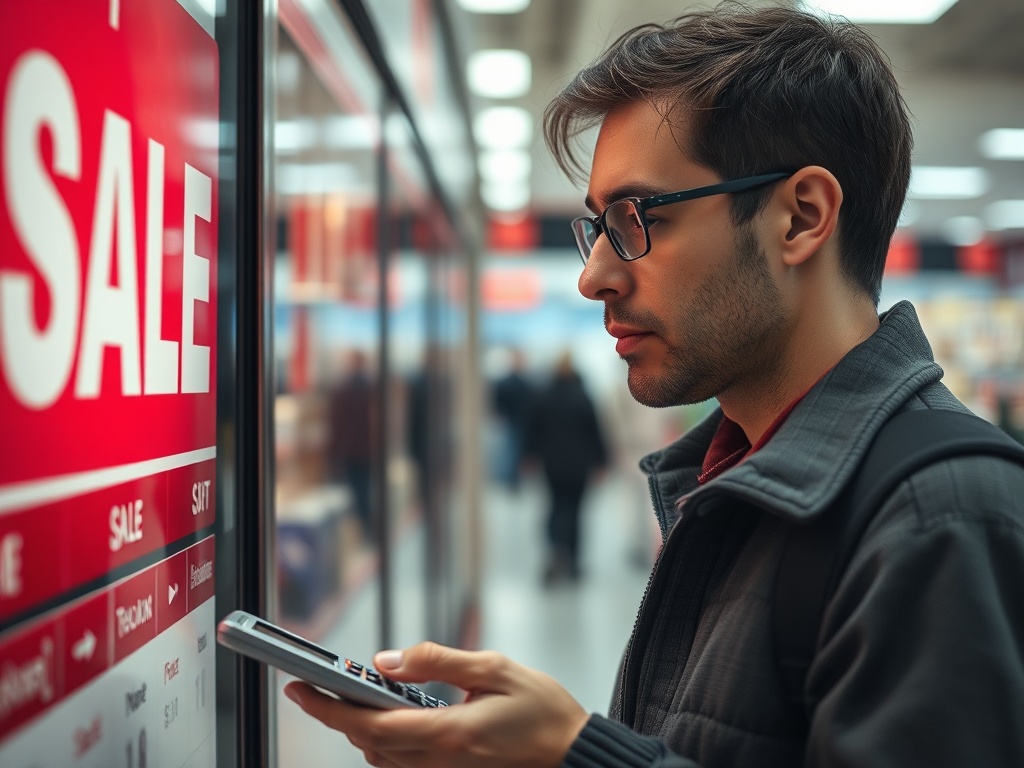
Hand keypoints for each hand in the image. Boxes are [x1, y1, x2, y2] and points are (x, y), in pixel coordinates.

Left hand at [284, 642, 588, 767]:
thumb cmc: (542, 710)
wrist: (573, 753)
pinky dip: (384, 745)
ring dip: (359, 730)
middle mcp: (440, 761)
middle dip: (335, 716)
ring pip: (381, 760)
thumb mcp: (494, 668)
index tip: (301, 687)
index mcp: (447, 733)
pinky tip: (386, 720)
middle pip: (367, 745)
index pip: (369, 725)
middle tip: (315, 686)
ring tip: (347, 696)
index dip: (328, 708)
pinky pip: (403, 766)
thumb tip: (387, 659)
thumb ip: (437, 661)